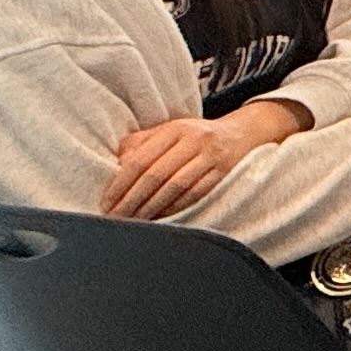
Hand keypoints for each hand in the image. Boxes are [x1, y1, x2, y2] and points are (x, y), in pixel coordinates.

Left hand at [100, 100, 306, 220]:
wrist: (243, 133)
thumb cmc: (197, 136)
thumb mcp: (170, 131)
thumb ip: (141, 143)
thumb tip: (117, 164)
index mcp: (175, 129)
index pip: (140, 160)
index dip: (120, 184)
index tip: (107, 203)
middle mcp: (194, 140)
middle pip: (156, 175)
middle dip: (132, 200)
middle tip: (116, 218)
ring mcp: (211, 157)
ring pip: (175, 187)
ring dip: (152, 208)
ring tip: (134, 221)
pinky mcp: (223, 173)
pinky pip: (195, 195)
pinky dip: (175, 208)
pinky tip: (160, 217)